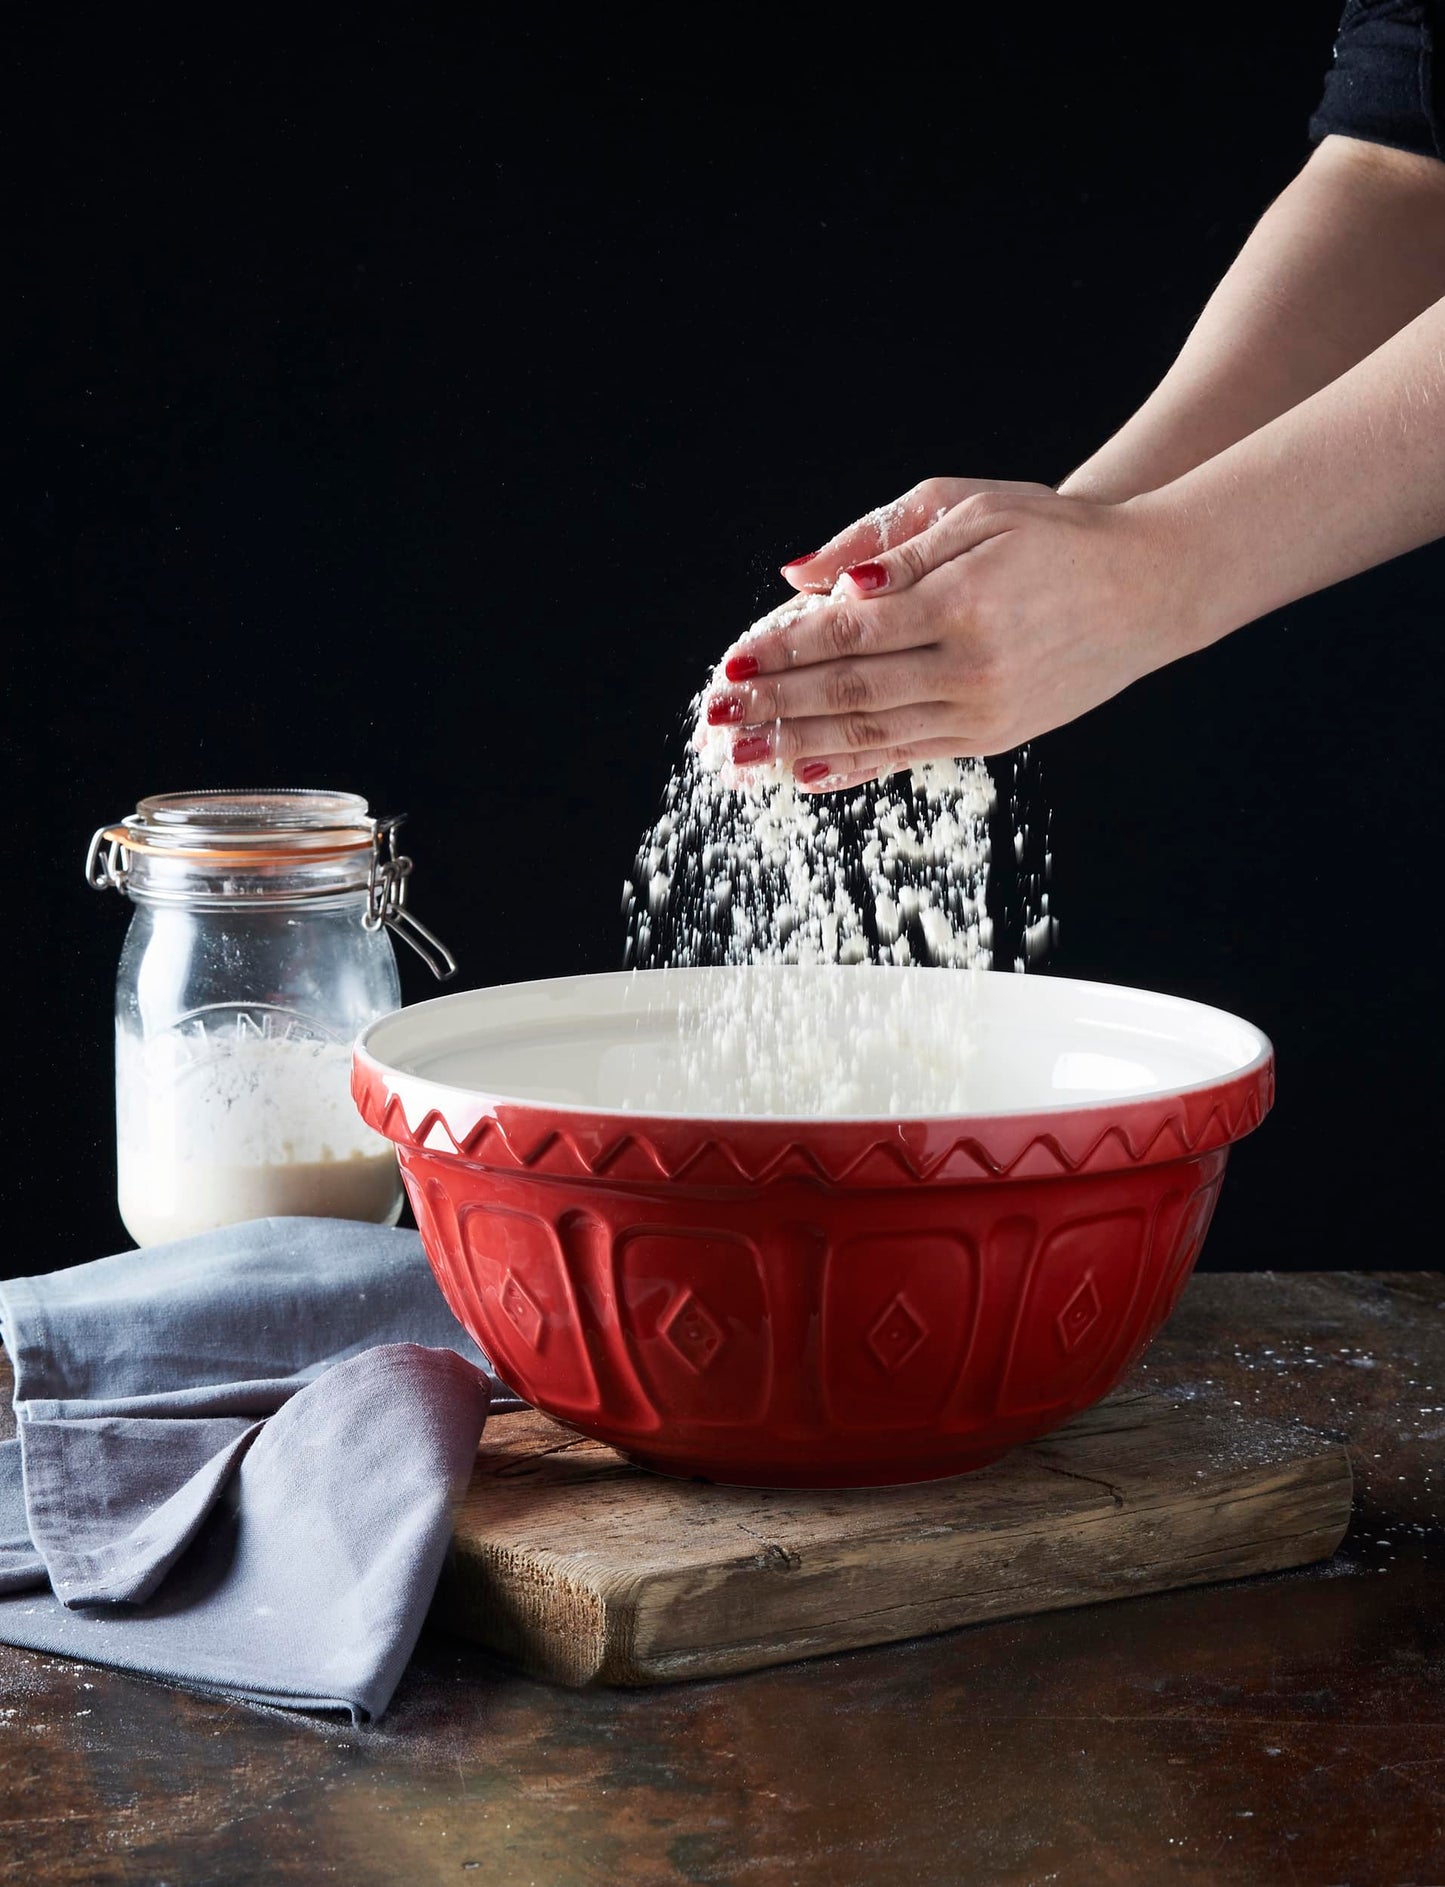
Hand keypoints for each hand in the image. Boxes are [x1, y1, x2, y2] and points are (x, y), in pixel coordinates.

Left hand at [707, 486, 1201, 789]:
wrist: (1148, 587)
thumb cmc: (1054, 535)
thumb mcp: (969, 508)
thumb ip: (882, 543)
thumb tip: (802, 579)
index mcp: (962, 601)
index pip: (848, 634)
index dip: (783, 653)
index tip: (730, 666)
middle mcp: (971, 666)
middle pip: (849, 691)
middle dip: (773, 707)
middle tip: (714, 719)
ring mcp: (983, 710)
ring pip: (872, 733)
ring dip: (797, 746)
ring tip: (740, 757)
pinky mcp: (991, 736)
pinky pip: (907, 756)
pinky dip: (851, 766)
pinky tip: (804, 773)